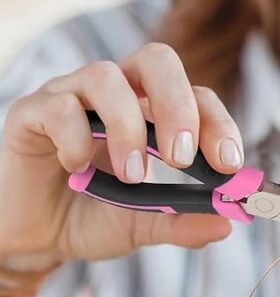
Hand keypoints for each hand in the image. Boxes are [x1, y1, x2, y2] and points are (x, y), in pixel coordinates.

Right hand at [0, 43, 243, 264]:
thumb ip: (184, 223)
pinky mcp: (32, 112)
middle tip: (180, 158)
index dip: (218, 123)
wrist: (41, 235)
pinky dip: (75, 137)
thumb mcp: (147, 226)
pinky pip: (57, 105)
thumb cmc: (98, 217)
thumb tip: (227, 223)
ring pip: (105, 76)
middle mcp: (119, 94)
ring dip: (127, 127)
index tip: (228, 165)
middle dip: (178, 107)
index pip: (198, 96)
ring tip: (132, 176)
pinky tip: (78, 168)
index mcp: (155, 113)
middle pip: (157, 61)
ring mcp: (74, 97)